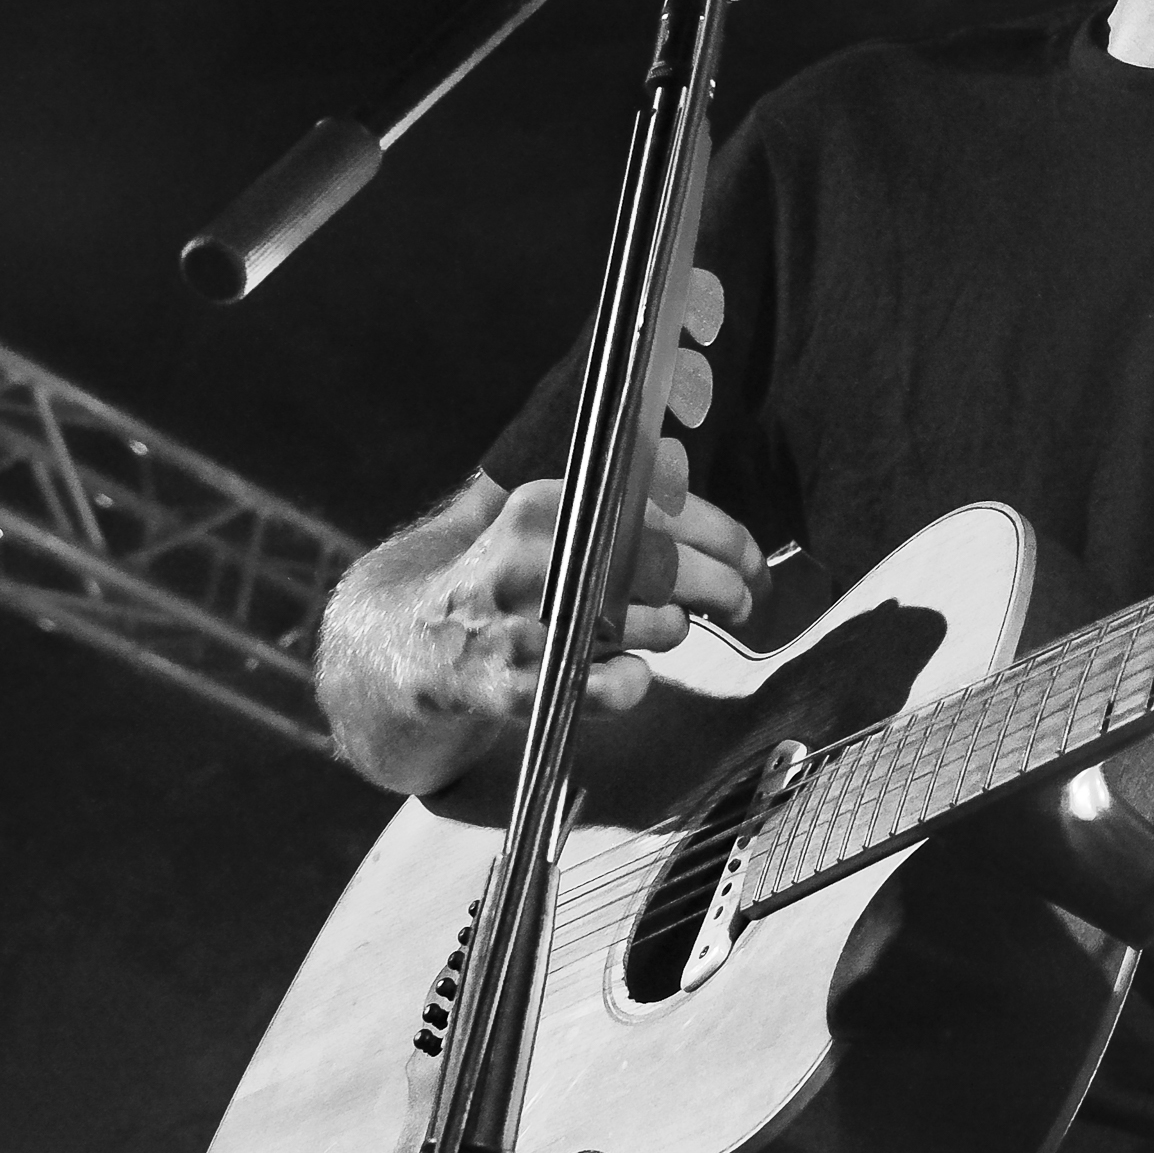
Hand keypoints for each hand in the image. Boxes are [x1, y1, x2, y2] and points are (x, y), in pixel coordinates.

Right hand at [410, 434, 769, 726]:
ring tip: (650, 630)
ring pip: (655, 628)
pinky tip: (626, 674)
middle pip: (672, 568)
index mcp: (545, 501)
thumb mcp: (538, 515)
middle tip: (741, 601)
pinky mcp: (516, 687)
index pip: (667, 511)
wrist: (398, 644)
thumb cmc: (491, 575)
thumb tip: (681, 462)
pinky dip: (634, 685)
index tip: (754, 562)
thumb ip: (608, 491)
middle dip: (724, 587)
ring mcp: (522, 624)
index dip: (730, 539)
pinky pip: (616, 690)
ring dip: (670, 633)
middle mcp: (533, 555)